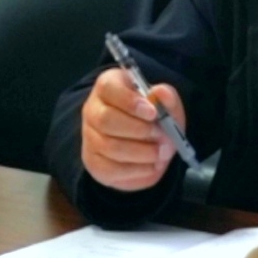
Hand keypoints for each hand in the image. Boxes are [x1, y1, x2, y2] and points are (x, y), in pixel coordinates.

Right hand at [77, 68, 187, 193]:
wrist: (145, 142)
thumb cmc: (152, 117)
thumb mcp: (164, 103)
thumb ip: (167, 97)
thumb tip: (161, 93)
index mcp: (107, 88)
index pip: (107, 88)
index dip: (129, 101)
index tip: (152, 113)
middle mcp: (92, 110)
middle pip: (105, 120)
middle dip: (139, 131)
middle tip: (162, 136)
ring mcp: (90, 137)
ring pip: (109, 147)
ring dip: (142, 152)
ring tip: (162, 153)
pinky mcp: (94, 162)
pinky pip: (111, 169)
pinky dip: (137, 170)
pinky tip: (152, 165)